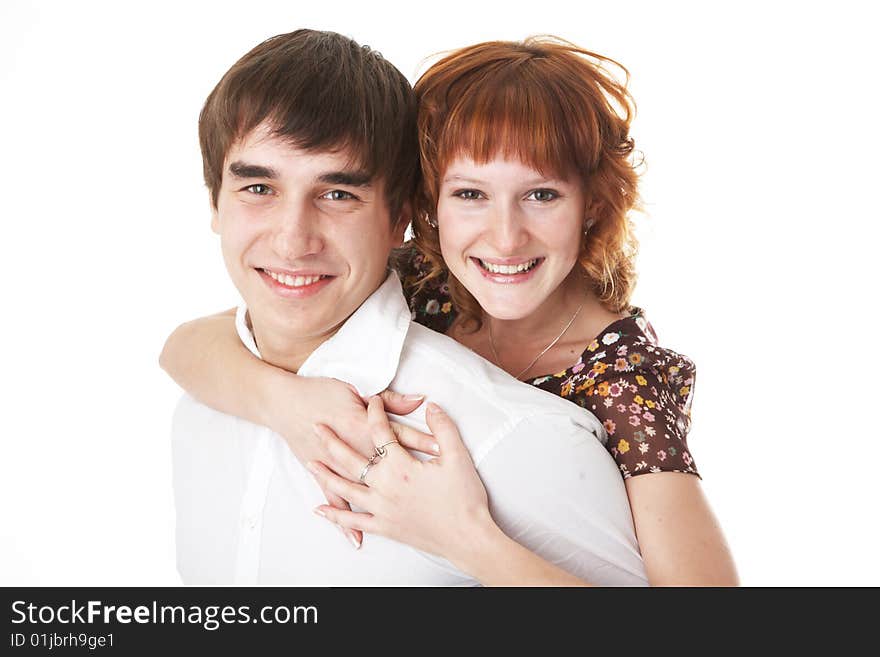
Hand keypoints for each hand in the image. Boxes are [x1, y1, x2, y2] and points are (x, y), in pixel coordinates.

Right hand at [268, 376, 433, 545]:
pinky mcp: (323, 476)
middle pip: (388, 465)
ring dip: (384, 503)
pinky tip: (357, 538)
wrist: (283, 403)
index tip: (443, 453)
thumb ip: (390, 399)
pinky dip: (346, 520)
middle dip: (412, 477)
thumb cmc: (320, 393)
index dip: (424, 443)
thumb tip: (419, 400)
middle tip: (437, 489)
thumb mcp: (356, 388)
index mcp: (362, 428)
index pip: (400, 437)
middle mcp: (352, 452)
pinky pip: (338, 503)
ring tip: (405, 519)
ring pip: (365, 489)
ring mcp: (337, 468)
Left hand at [308, 397, 494, 560]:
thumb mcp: (457, 456)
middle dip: (333, 440)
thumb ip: (442, 427)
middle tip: (317, 426)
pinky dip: (335, 514)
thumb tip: (431, 407)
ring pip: (346, 487)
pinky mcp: (384, 527)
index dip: (376, 412)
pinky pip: (353, 519)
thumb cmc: (464, 499)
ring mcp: (381, 508)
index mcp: (401, 467)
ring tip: (310, 461)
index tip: (371, 400)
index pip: (382, 431)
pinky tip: (321, 509)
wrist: (467, 538)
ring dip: (326, 474)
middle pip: (352, 458)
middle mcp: (385, 487)